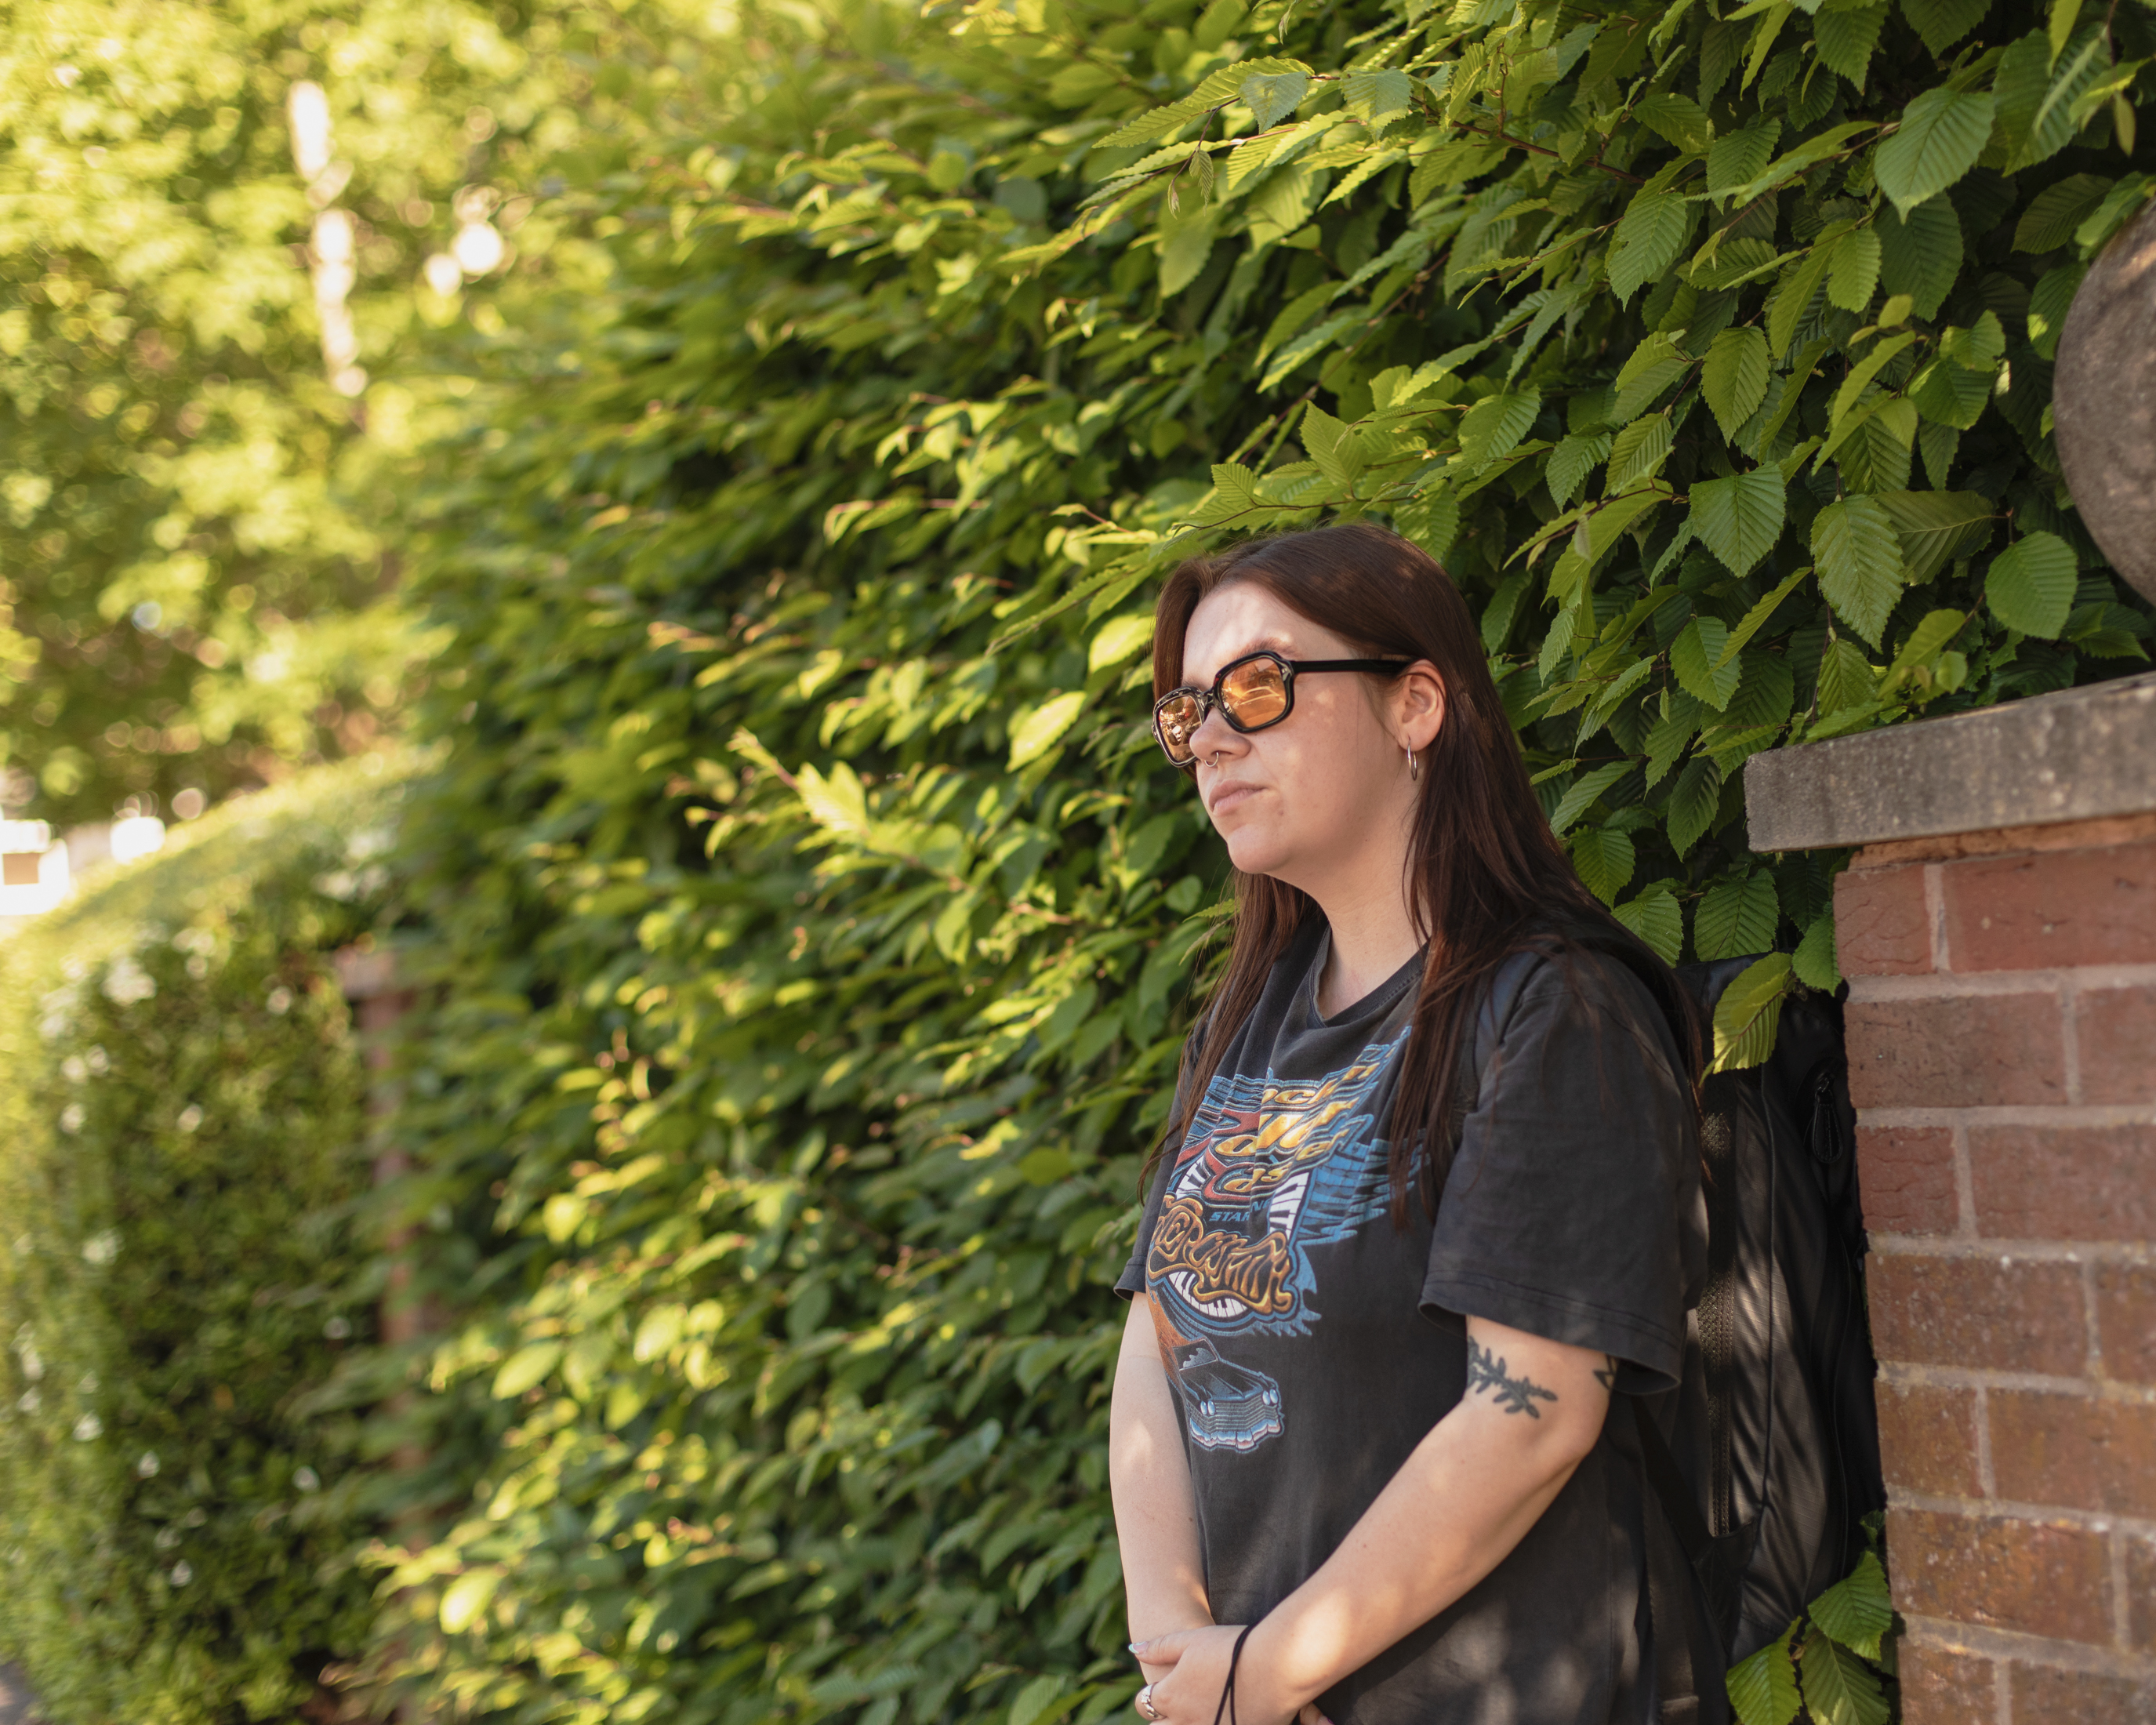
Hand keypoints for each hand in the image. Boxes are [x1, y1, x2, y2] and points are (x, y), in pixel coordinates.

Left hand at [1129, 1625, 1333, 1724]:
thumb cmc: (1233, 1647)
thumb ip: (1159, 1647)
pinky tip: (1222, 1716)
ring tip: (1198, 1710)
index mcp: (1171, 1696)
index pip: (1143, 1704)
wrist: (1277, 1667)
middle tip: (1177, 1706)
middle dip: (1163, 1718)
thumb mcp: (1191, 1639)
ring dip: (1184, 1724)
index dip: (1149, 1696)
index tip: (1160, 1689)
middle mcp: (1186, 1722)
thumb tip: (1133, 1649)